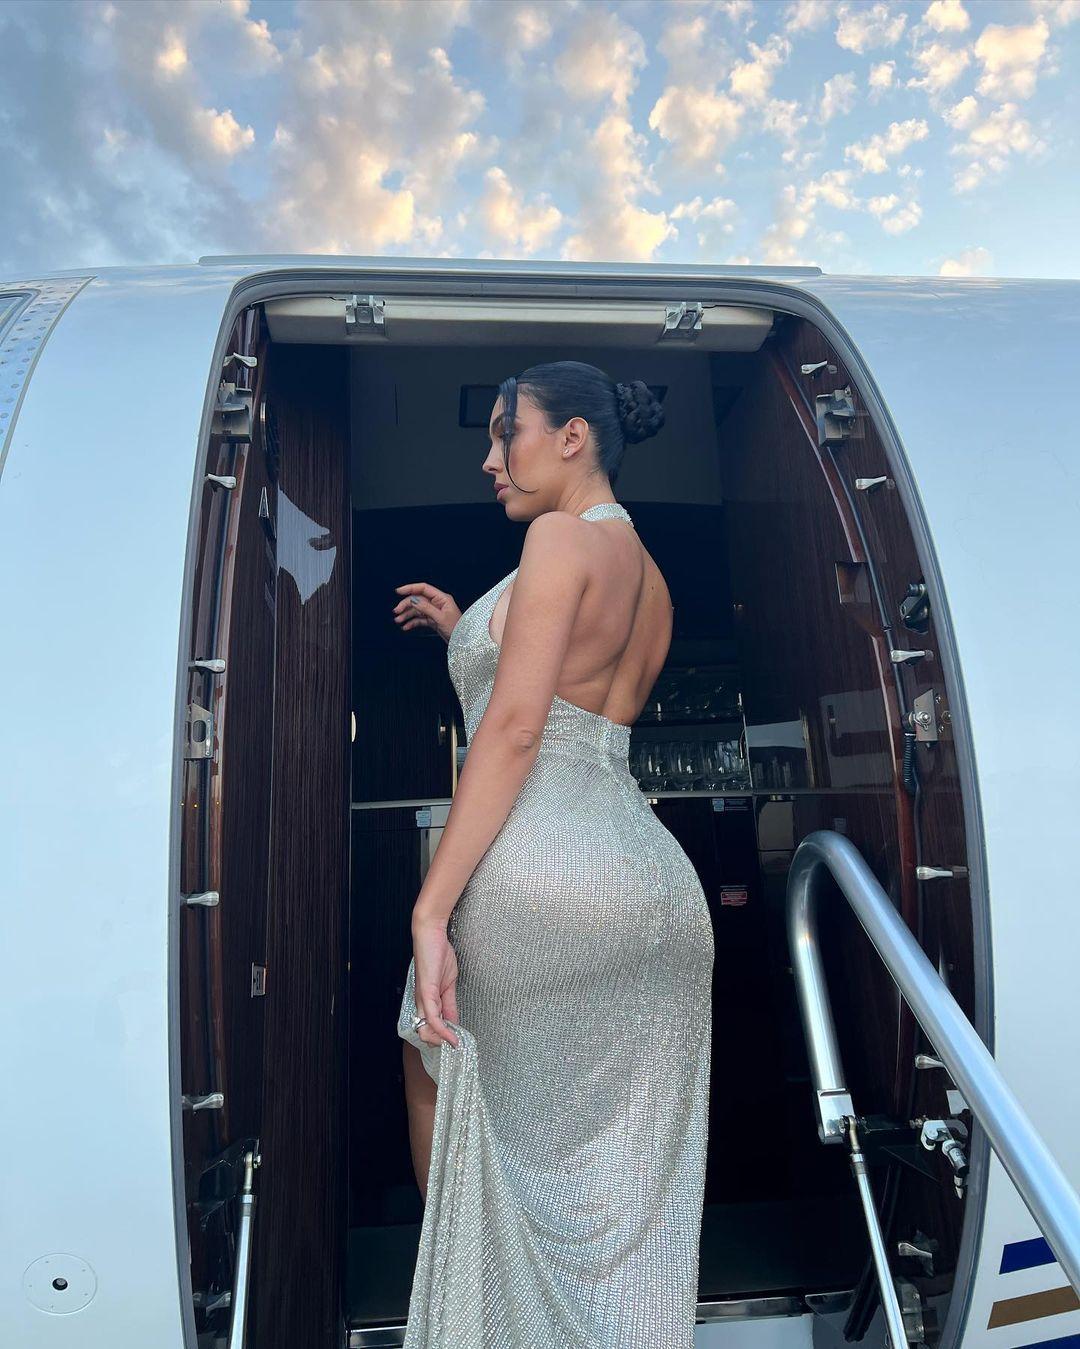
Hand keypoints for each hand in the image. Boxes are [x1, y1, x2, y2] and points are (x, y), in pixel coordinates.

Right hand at [393, 582, 461, 644]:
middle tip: (396, 612)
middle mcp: (437, 603)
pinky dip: (412, 622)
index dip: (410, 588)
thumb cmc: (457, 629)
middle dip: (406, 605)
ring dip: (407, 615)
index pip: (423, 588)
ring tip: (398, 621)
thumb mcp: (440, 618)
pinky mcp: (433, 620)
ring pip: (417, 610)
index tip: (398, 591)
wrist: (462, 642)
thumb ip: (426, 608)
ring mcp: (434, 612)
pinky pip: (420, 619)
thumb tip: (413, 599)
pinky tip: (406, 626)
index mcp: (442, 598)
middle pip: (418, 600)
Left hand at [412, 916, 460, 1047]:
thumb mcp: (449, 983)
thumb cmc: (438, 954)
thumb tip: (455, 1022)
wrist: (431, 935)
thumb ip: (450, 1003)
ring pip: (425, 1030)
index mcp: (427, 1001)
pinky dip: (443, 1031)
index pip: (431, 1027)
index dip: (442, 1038)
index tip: (457, 1042)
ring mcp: (423, 999)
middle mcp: (421, 1003)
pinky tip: (453, 1036)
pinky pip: (433, 1018)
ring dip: (441, 1041)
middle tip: (455, 1045)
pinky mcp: (427, 992)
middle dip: (440, 1044)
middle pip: (424, 1034)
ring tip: (455, 1043)